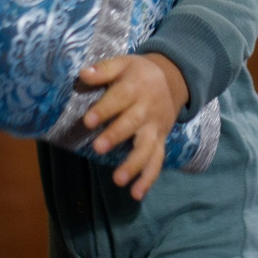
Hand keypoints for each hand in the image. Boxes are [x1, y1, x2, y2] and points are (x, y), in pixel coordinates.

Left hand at [77, 52, 188, 200]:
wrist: (175, 78)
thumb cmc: (139, 73)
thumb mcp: (124, 63)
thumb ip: (104, 69)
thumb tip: (83, 74)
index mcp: (136, 88)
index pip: (119, 98)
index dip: (104, 110)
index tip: (88, 121)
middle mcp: (147, 110)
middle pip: (132, 124)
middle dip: (116, 136)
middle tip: (98, 148)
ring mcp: (154, 128)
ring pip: (147, 148)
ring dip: (134, 165)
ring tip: (118, 180)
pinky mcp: (160, 141)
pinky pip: (157, 161)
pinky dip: (148, 178)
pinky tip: (136, 193)